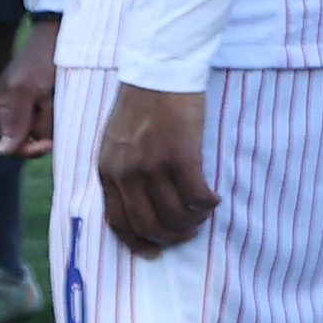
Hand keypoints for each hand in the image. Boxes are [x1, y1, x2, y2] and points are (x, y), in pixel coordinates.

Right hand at [0, 16, 59, 155]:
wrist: (60, 33)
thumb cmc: (42, 58)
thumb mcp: (27, 88)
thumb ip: (16, 119)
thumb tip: (4, 151)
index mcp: (6, 111)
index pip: (14, 148)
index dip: (31, 150)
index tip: (49, 143)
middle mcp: (20, 112)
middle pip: (35, 139)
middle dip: (48, 128)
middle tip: (56, 105)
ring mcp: (37, 106)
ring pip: (50, 128)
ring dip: (58, 116)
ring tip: (60, 92)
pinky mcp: (53, 100)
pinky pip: (59, 116)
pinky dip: (64, 109)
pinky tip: (66, 93)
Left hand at [98, 82, 216, 254]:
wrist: (160, 71)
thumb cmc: (141, 103)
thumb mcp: (116, 141)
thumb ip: (120, 171)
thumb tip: (132, 203)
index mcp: (108, 171)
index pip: (118, 222)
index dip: (138, 242)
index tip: (154, 250)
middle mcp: (126, 174)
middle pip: (148, 224)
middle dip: (171, 236)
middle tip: (187, 233)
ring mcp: (153, 166)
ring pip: (174, 214)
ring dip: (193, 221)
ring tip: (203, 214)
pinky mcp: (180, 156)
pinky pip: (197, 195)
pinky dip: (208, 203)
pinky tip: (214, 199)